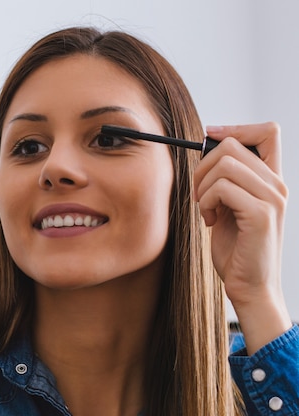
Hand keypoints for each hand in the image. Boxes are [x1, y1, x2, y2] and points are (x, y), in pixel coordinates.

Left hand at [193, 122, 291, 353]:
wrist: (250, 287)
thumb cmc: (237, 249)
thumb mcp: (231, 207)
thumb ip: (228, 181)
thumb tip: (207, 149)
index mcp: (271, 180)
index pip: (268, 131)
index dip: (235, 128)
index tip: (209, 137)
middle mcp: (277, 185)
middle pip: (232, 145)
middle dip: (203, 166)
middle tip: (200, 194)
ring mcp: (272, 198)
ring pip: (224, 163)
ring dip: (203, 186)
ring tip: (206, 209)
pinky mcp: (261, 214)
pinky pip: (221, 188)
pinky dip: (206, 202)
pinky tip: (211, 221)